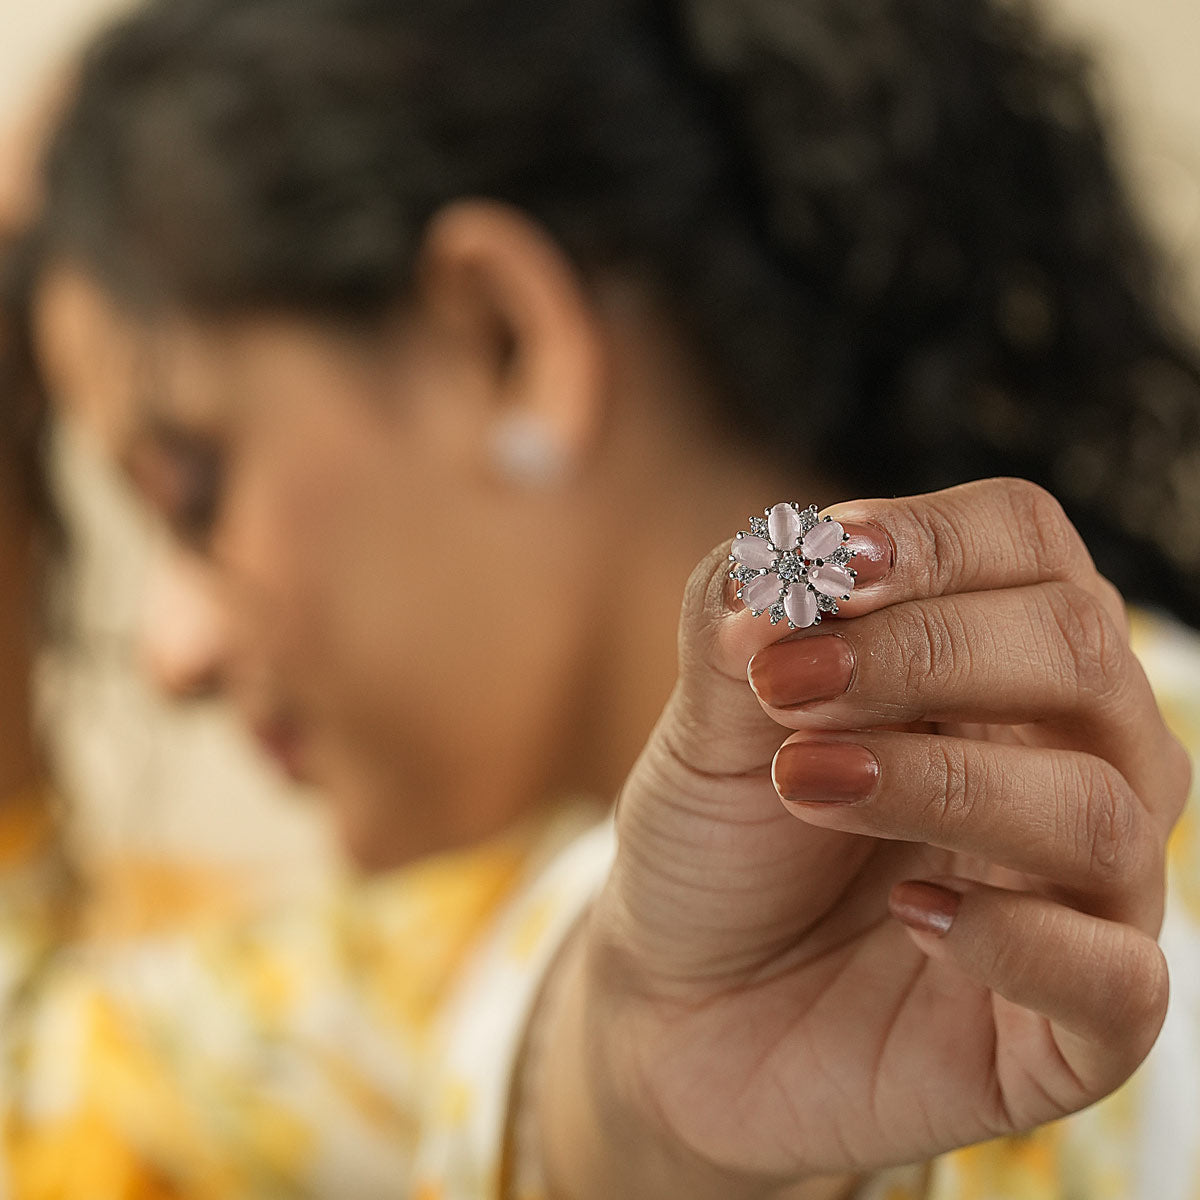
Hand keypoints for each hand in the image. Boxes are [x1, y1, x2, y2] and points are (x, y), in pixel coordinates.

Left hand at [538, 478, 1187, 1199]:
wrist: (681, 1006)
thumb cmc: (719, 847)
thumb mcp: (705, 725)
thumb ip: (740, 627)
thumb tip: (790, 560)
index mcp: (988, 659)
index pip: (1026, 542)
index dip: (934, 540)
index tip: (825, 568)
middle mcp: (1064, 758)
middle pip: (1079, 649)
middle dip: (924, 650)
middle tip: (787, 683)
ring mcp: (1082, 896)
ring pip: (1099, 808)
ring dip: (942, 781)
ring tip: (807, 781)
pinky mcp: (1071, 1033)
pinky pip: (1118, 982)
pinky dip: (1013, 937)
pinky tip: (910, 914)